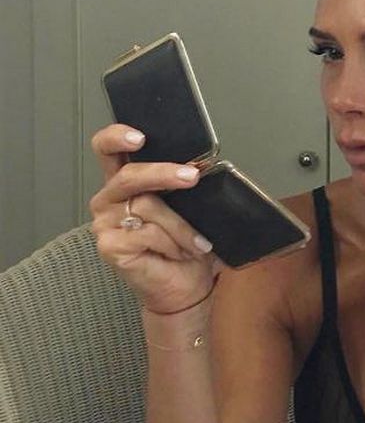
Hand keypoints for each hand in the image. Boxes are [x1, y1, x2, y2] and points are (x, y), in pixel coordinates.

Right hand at [89, 123, 223, 313]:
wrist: (187, 286)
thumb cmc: (188, 245)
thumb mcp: (192, 209)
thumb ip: (184, 186)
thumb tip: (200, 168)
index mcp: (126, 182)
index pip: (107, 149)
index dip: (117, 137)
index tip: (139, 137)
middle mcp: (110, 198)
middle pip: (129, 175)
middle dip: (163, 173)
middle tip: (191, 177)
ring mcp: (105, 222)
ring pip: (147, 206)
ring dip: (180, 225)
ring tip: (198, 242)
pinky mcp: (109, 245)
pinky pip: (147, 233)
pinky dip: (172, 242)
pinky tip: (180, 253)